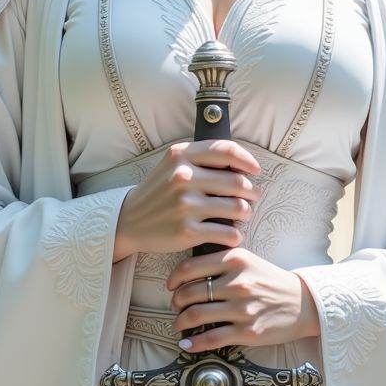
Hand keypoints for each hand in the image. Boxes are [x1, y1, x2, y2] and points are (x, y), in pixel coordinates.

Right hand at [113, 138, 262, 261]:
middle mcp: (183, 177)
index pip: (226, 150)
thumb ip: (202, 157)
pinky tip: (232, 235)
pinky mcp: (187, 231)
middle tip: (254, 196)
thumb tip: (243, 165)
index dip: (248, 160)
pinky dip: (235, 235)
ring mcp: (185, 205)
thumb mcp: (173, 163)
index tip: (256, 170)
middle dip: (252, 191)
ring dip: (246, 213)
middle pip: (237, 182)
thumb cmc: (159, 190)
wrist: (129, 220)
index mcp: (181, 156)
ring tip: (244, 214)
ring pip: (237, 208)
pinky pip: (228, 233)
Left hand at [165, 247, 320, 351]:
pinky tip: (187, 344)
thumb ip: (222, 262)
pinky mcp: (247, 331)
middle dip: (176, 303)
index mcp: (236, 260)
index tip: (170, 286)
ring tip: (179, 324)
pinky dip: (194, 343)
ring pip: (196, 315)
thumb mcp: (249, 261)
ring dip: (180, 322)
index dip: (174, 279)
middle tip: (175, 307)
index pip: (190, 267)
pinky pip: (211, 338)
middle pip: (189, 293)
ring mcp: (242, 308)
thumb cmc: (271, 282)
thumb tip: (187, 274)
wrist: (303, 304)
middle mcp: (238, 282)